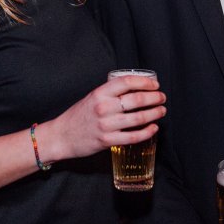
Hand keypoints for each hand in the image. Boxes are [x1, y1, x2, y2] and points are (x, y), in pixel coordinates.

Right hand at [38, 73, 164, 161]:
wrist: (61, 136)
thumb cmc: (78, 116)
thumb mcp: (92, 98)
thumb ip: (110, 94)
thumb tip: (135, 90)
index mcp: (99, 93)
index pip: (126, 82)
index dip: (145, 82)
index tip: (155, 85)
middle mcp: (103, 107)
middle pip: (136, 99)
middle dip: (154, 98)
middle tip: (162, 98)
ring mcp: (106, 125)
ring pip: (138, 118)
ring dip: (154, 113)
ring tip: (161, 111)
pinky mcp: (107, 141)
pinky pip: (133, 136)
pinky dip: (147, 132)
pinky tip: (153, 128)